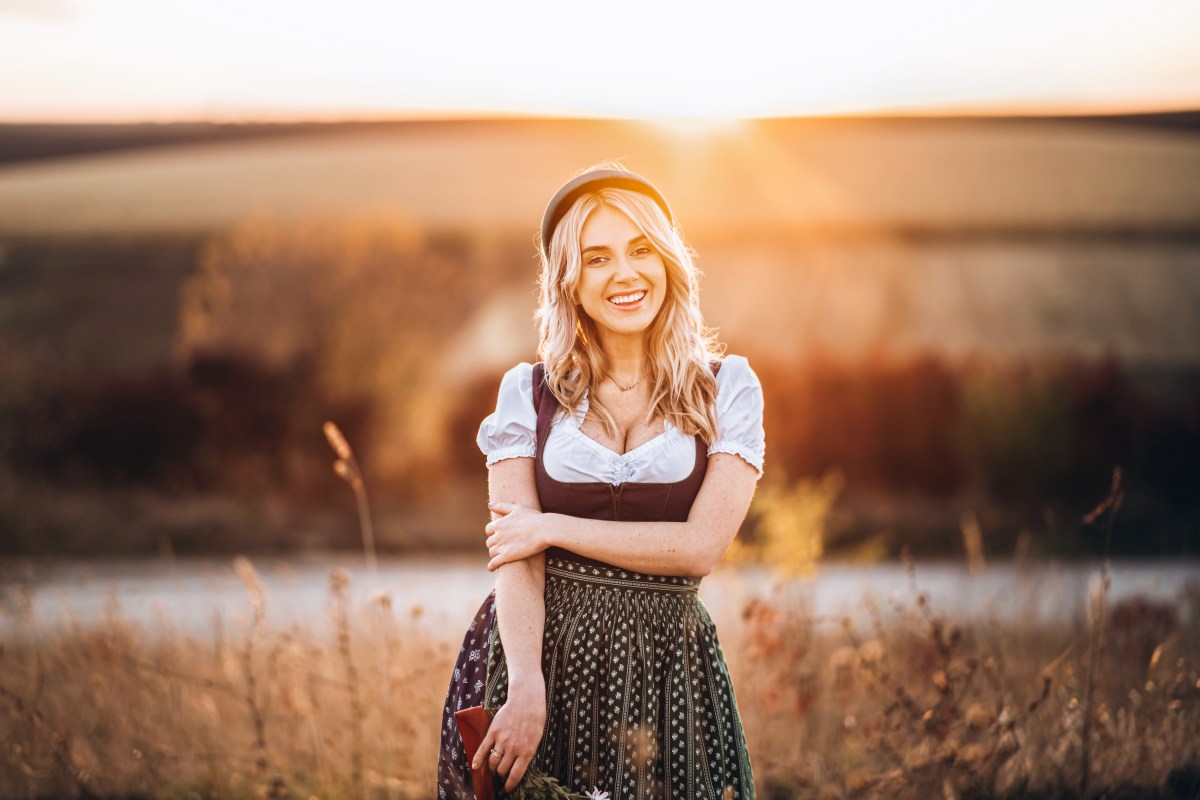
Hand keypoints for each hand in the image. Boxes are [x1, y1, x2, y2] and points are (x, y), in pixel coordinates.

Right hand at [471, 677, 545, 791]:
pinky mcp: (493, 732)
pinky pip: (483, 749)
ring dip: (492, 768)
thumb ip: (527, 754)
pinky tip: (475, 767)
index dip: (510, 785)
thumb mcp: (536, 740)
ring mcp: (502, 740)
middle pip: (502, 769)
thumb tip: (518, 768)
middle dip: (501, 774)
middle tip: (502, 774)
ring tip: (494, 768)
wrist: (527, 701)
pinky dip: (477, 760)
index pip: (515, 775)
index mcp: (526, 752)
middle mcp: (513, 748)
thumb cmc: (534, 720)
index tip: (508, 788)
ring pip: (493, 762)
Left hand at [485, 503, 549, 570]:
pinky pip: (494, 563)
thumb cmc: (533, 518)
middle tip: (501, 546)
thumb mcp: (517, 508)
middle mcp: (498, 535)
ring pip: (492, 552)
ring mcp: (502, 546)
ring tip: (499, 556)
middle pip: (489, 542)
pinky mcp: (507, 556)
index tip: (498, 536)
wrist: (544, 530)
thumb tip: (489, 505)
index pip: (488, 530)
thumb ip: (501, 506)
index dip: (492, 533)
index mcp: (499, 523)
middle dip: (494, 544)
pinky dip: (491, 566)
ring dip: (494, 554)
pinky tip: (492, 568)